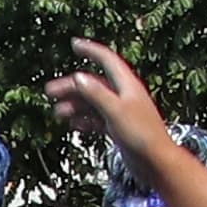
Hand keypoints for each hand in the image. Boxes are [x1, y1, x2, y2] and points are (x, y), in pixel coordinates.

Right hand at [46, 38, 173, 163]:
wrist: (156, 162)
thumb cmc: (141, 136)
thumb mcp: (115, 111)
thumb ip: (96, 94)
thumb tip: (78, 78)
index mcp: (126, 85)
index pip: (106, 60)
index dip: (90, 50)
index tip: (74, 44)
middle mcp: (124, 95)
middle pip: (93, 83)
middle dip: (71, 86)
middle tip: (50, 91)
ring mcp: (121, 111)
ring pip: (93, 102)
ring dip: (75, 105)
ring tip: (58, 113)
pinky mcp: (119, 127)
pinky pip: (97, 118)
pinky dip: (85, 120)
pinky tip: (75, 125)